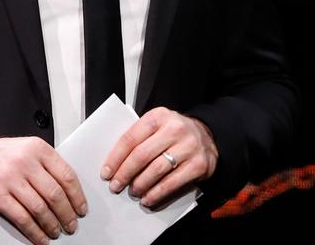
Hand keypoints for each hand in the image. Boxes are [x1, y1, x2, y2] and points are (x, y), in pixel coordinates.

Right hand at [0, 136, 86, 244]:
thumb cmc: (0, 154)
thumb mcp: (28, 148)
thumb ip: (47, 164)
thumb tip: (68, 190)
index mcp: (38, 149)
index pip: (66, 175)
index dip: (77, 196)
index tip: (81, 208)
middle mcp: (26, 163)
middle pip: (55, 194)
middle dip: (66, 213)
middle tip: (72, 224)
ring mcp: (11, 180)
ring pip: (40, 208)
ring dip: (51, 224)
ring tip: (57, 232)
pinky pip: (21, 218)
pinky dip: (34, 231)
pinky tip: (40, 237)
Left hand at [102, 107, 217, 208]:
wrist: (208, 137)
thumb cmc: (175, 134)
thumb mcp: (157, 126)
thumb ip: (139, 138)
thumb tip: (114, 164)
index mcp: (159, 116)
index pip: (131, 138)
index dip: (115, 158)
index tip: (106, 173)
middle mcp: (175, 128)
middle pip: (142, 155)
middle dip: (125, 173)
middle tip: (116, 186)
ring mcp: (188, 146)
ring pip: (156, 170)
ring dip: (140, 185)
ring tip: (133, 191)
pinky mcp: (198, 164)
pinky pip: (172, 183)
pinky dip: (157, 193)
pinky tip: (148, 198)